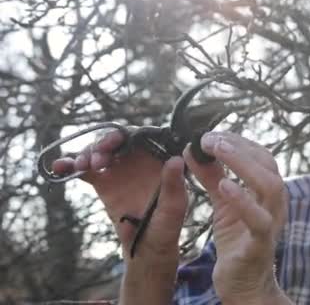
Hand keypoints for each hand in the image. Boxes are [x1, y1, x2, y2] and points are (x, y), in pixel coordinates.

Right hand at [51, 131, 187, 262]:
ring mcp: (120, 170)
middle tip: (98, 158)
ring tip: (81, 166)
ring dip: (87, 153)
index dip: (127, 135)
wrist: (146, 247)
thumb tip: (176, 160)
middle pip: (117, 141)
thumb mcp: (174, 208)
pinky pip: (86, 170)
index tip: (115, 142)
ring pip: (100, 152)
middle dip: (104, 143)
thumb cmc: (166, 227)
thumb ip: (174, 184)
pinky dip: (71, 166)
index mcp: (158, 161)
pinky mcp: (104, 183)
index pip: (143, 138)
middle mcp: (138, 160)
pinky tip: (59, 167)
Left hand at [184, 132, 288, 303]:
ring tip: (218, 151)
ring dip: (243, 164)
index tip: (211, 133)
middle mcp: (275, 203)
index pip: (261, 155)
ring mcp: (272, 223)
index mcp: (267, 191)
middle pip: (268, 164)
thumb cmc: (237, 241)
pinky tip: (224, 186)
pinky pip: (259, 220)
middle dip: (239, 147)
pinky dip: (243, 200)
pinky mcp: (260, 244)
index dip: (237, 140)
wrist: (244, 284)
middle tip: (210, 138)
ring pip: (270, 186)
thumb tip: (193, 150)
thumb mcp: (223, 204)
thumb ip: (212, 177)